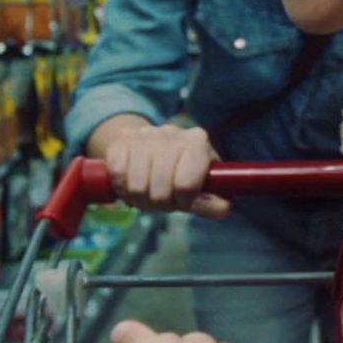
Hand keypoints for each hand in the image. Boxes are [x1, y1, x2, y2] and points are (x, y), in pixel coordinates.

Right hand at [104, 123, 230, 218]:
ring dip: (140, 200)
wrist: (147, 144)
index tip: (183, 201)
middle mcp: (171, 133)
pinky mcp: (120, 142)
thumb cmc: (180, 169)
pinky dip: (123, 189)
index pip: (186, 184)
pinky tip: (131, 183)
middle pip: (160, 191)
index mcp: (196, 141)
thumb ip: (211, 199)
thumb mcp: (200, 183)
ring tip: (147, 193)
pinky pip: (118, 176)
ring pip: (137, 187)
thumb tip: (224, 209)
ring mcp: (143, 136)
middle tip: (162, 199)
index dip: (184, 201)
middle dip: (160, 204)